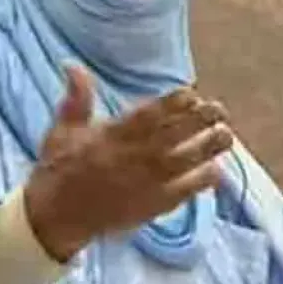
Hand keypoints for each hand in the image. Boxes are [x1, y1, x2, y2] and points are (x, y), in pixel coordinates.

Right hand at [24, 64, 232, 261]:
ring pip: (182, 164)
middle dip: (198, 122)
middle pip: (172, 137)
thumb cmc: (59, 169)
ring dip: (206, 149)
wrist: (56, 218)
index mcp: (111, 137)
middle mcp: (131, 159)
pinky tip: (216, 171)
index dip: (172, 105)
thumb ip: (77, 98)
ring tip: (226, 135)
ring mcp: (143, 185)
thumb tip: (73, 65)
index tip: (192, 94)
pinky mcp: (149, 207)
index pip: (148, 117)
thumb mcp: (63, 129)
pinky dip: (199, 183)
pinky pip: (180, 194)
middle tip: (219, 110)